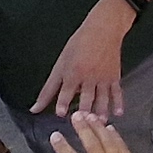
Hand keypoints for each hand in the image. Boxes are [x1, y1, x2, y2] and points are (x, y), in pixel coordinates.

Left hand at [35, 0, 133, 122]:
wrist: (104, 28)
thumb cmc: (79, 44)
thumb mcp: (60, 63)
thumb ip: (49, 89)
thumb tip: (34, 108)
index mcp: (73, 73)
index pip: (66, 92)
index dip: (63, 103)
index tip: (61, 114)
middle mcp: (88, 77)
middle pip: (86, 98)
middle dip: (84, 111)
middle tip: (82, 123)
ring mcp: (103, 78)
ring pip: (102, 99)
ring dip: (100, 112)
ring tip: (98, 124)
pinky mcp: (115, 77)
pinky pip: (117, 92)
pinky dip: (118, 103)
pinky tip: (117, 113)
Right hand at [49, 113, 152, 152]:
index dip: (62, 147)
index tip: (55, 134)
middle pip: (91, 145)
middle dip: (83, 128)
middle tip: (75, 115)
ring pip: (108, 142)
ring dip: (99, 127)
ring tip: (90, 116)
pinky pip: (122, 147)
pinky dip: (115, 136)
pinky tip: (109, 128)